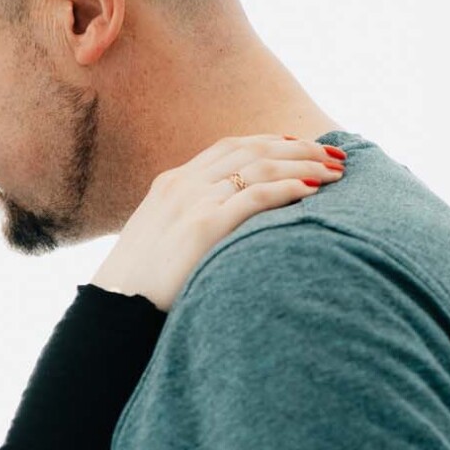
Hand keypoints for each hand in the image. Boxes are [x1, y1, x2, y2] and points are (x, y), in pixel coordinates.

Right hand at [91, 133, 344, 310]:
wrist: (114, 308)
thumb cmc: (139, 287)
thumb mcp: (159, 242)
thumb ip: (187, 224)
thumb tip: (221, 231)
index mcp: (170, 183)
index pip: (229, 147)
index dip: (269, 142)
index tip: (300, 146)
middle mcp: (182, 185)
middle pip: (251, 149)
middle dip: (298, 148)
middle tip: (333, 154)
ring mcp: (192, 202)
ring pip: (259, 167)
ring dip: (303, 166)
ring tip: (335, 174)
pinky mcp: (203, 226)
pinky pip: (255, 196)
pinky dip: (288, 189)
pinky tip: (312, 191)